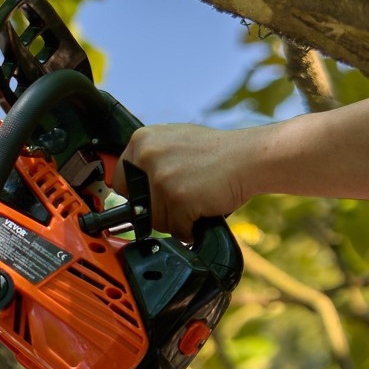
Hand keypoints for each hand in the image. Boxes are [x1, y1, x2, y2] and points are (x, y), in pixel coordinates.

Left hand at [112, 124, 249, 241]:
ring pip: (156, 220)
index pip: (120, 180)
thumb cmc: (215, 152)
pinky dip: (190, 228)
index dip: (138, 193)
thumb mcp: (172, 141)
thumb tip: (132, 184)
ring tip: (195, 203)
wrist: (248, 157)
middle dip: (157, 210)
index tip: (151, 197)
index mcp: (141, 140)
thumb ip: (149, 158)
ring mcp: (161, 178)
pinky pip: (176, 229)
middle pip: (137, 205)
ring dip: (176, 220)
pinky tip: (202, 211)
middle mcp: (146, 156)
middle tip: (180, 200)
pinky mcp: (178, 198)